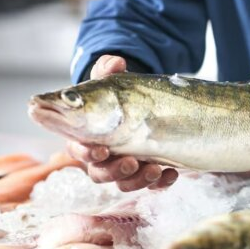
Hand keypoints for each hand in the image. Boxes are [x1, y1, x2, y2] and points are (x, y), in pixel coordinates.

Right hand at [66, 55, 178, 190]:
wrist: (141, 105)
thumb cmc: (118, 97)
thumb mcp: (113, 82)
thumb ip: (108, 71)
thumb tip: (114, 62)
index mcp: (86, 136)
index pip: (78, 150)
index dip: (86, 153)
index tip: (101, 150)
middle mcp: (103, 156)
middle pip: (100, 174)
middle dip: (115, 171)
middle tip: (131, 162)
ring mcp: (123, 167)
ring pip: (124, 183)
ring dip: (139, 180)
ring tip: (155, 169)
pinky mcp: (144, 172)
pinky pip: (150, 185)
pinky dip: (160, 183)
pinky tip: (171, 174)